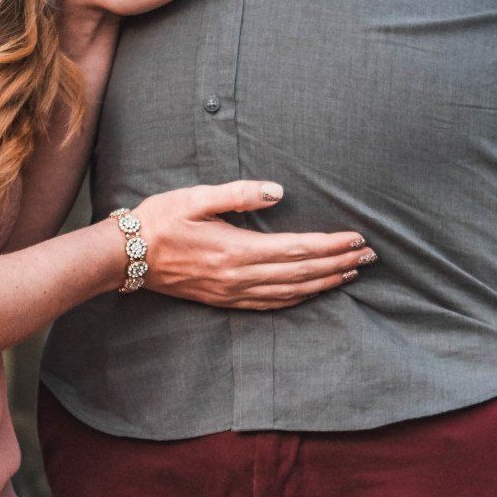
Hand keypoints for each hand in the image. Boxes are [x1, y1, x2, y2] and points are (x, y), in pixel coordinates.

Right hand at [132, 181, 373, 312]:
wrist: (127, 256)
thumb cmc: (159, 221)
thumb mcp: (196, 197)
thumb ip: (238, 194)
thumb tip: (278, 192)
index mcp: (236, 250)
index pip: (296, 249)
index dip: (330, 245)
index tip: (357, 239)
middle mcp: (239, 276)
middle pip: (301, 274)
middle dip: (338, 264)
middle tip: (369, 257)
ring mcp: (232, 292)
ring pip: (290, 292)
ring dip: (324, 283)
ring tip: (350, 273)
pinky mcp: (225, 300)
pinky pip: (270, 304)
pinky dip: (298, 298)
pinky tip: (312, 291)